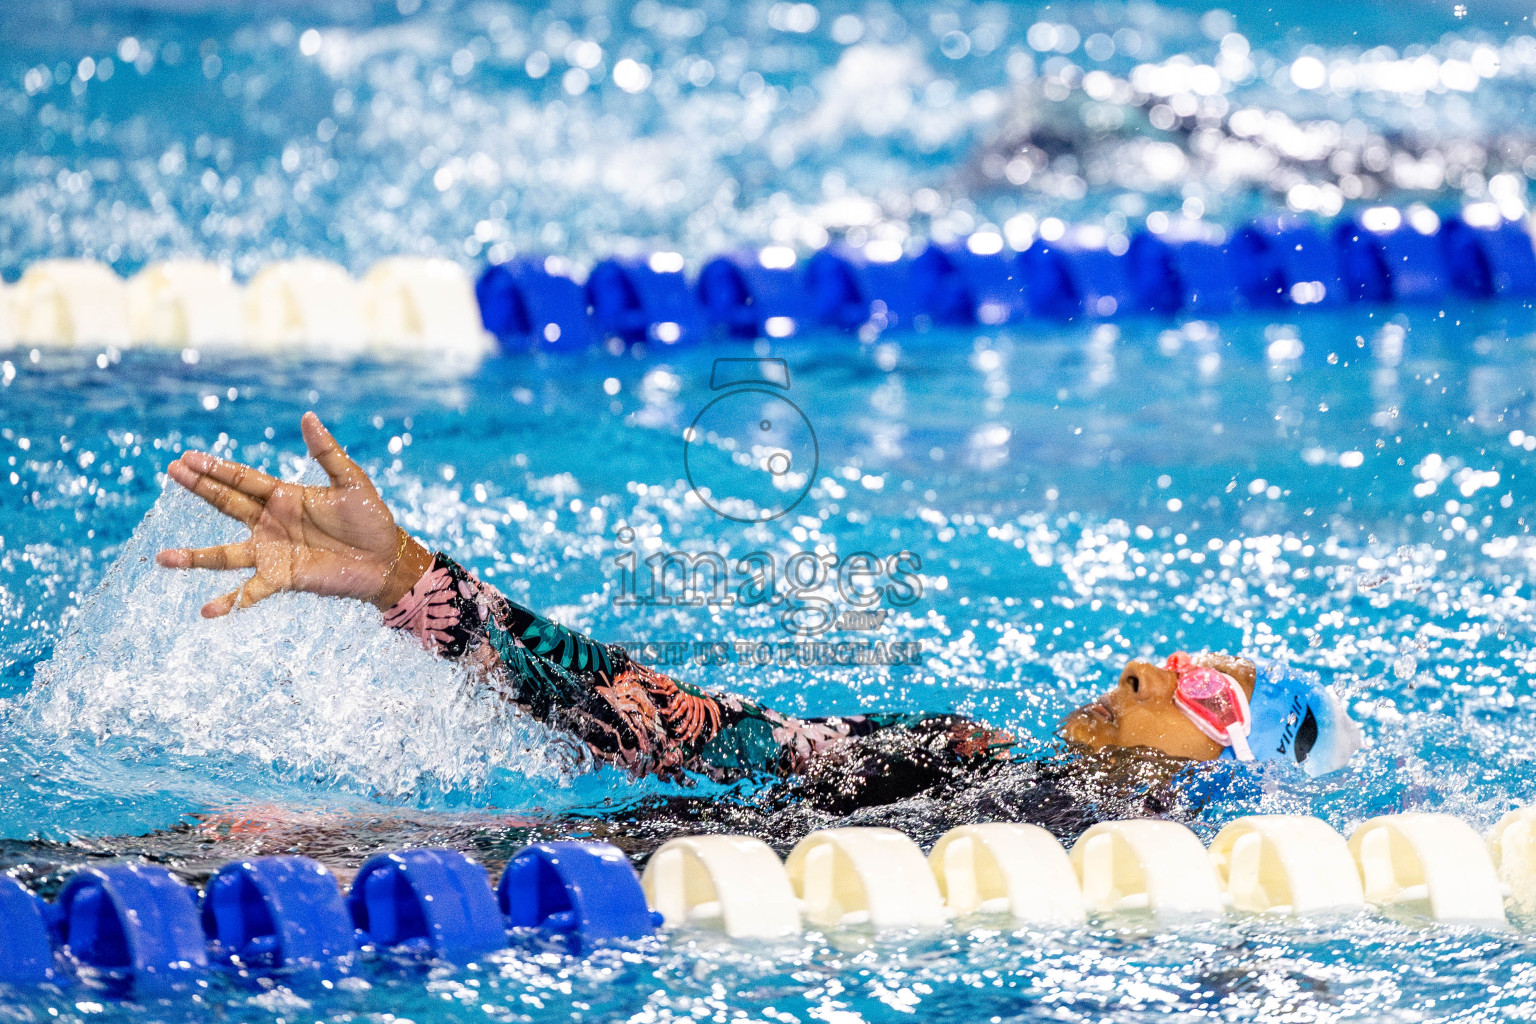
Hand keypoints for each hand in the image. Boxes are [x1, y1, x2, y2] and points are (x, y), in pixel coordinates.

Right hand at [156, 411, 433, 616]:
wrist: (386, 558)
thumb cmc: (370, 518)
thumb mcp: (351, 481)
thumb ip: (326, 452)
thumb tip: (308, 416)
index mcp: (284, 496)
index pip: (242, 480)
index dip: (215, 469)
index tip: (185, 458)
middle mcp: (271, 523)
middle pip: (226, 505)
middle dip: (199, 489)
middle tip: (171, 471)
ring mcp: (273, 552)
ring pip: (225, 554)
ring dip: (194, 558)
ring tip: (163, 558)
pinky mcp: (283, 578)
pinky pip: (251, 590)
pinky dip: (230, 601)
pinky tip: (206, 611)